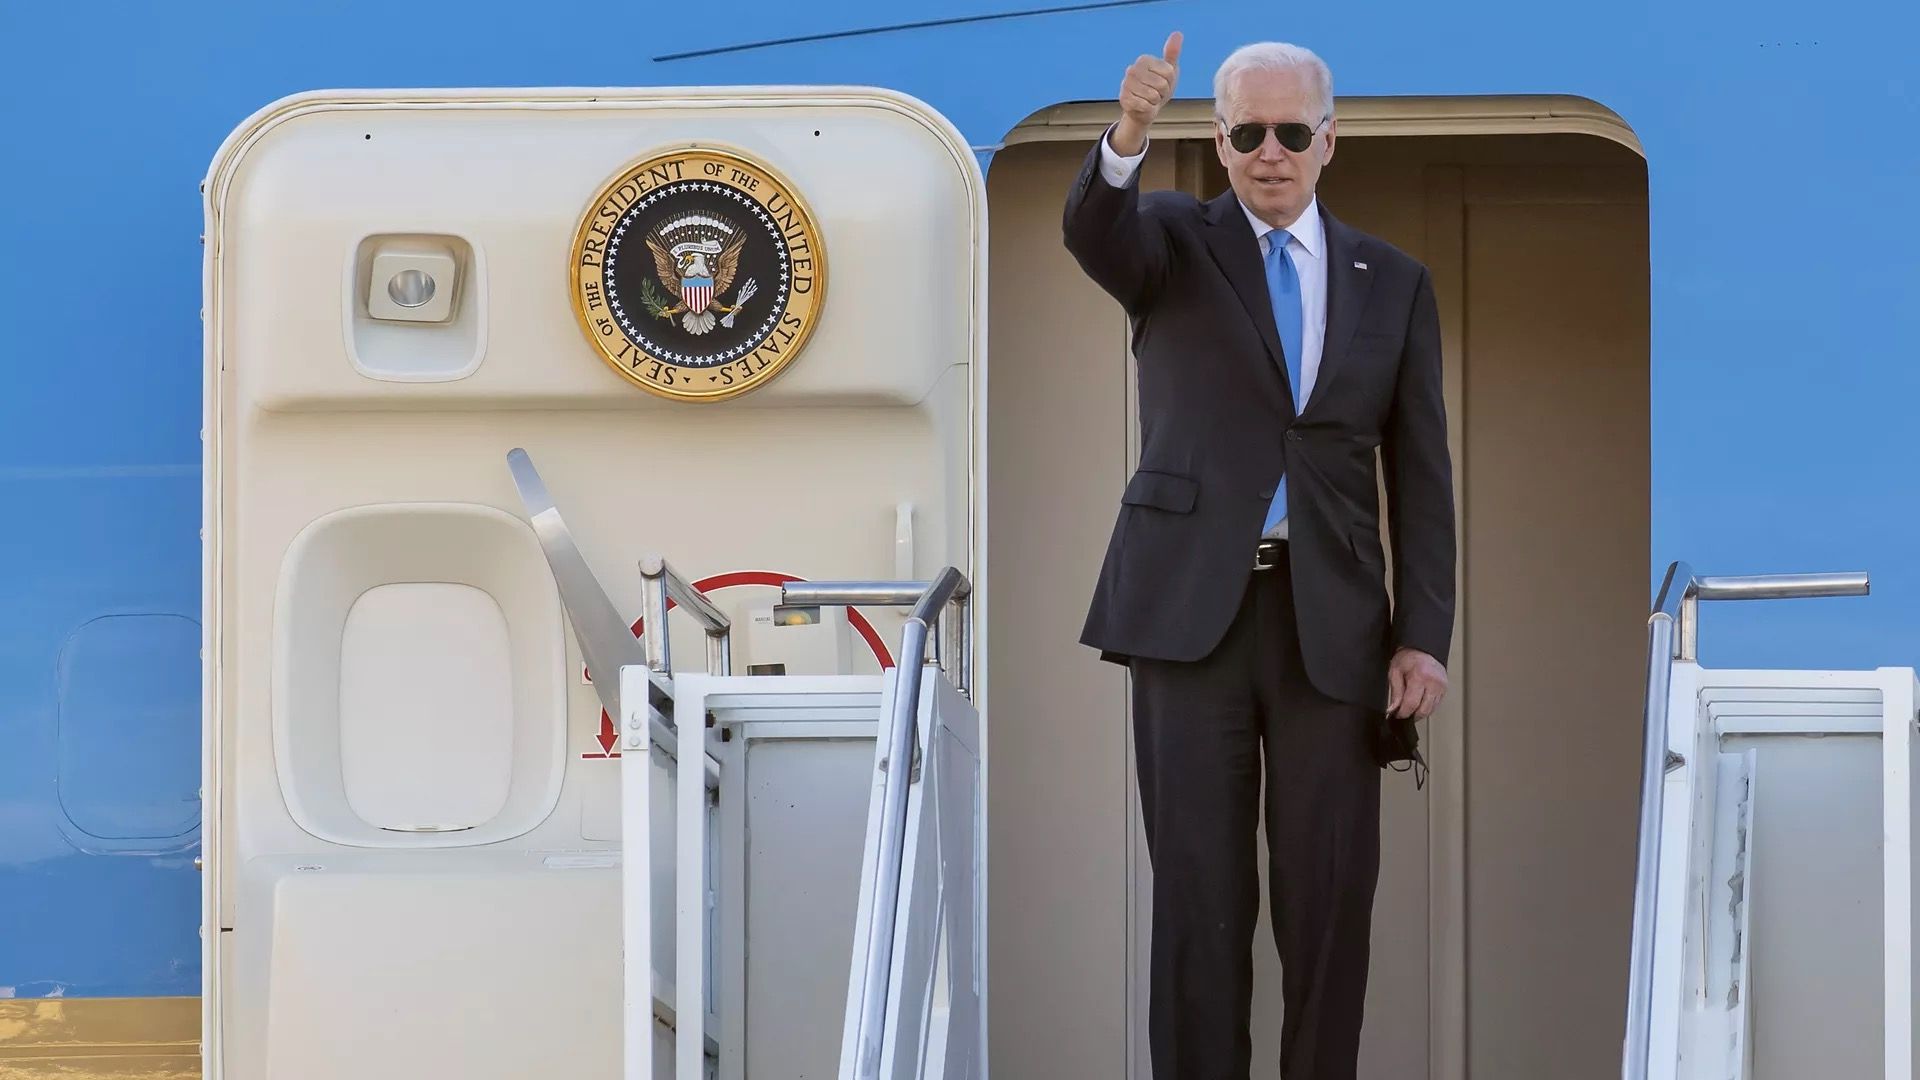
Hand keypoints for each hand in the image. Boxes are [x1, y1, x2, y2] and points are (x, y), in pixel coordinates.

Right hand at [1112, 31, 1181, 155]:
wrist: (1145, 109)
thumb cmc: (1158, 88)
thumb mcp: (1169, 71)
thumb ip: (1172, 53)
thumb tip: (1178, 33)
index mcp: (1144, 60)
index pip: (1169, 72)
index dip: (1170, 82)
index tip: (1163, 83)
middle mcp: (1132, 69)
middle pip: (1162, 84)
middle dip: (1163, 93)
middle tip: (1156, 93)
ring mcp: (1126, 84)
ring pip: (1153, 95)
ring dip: (1155, 101)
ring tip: (1150, 99)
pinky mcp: (1124, 99)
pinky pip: (1145, 105)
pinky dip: (1148, 108)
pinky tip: (1143, 106)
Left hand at [1386, 647, 1447, 720]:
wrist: (1422, 649)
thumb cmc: (1408, 658)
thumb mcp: (1395, 672)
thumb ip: (1395, 692)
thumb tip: (1393, 709)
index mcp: (1420, 676)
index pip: (1412, 704)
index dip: (1402, 713)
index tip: (1396, 715)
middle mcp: (1434, 682)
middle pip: (1423, 710)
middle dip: (1411, 715)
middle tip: (1402, 712)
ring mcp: (1441, 686)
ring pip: (1430, 710)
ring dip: (1419, 712)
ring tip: (1410, 706)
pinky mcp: (1444, 689)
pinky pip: (1435, 705)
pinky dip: (1426, 707)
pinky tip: (1419, 702)